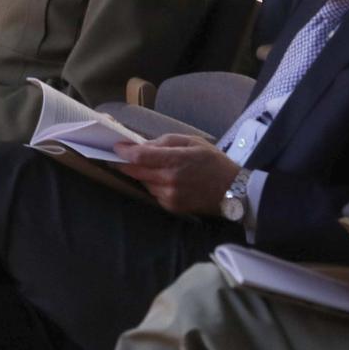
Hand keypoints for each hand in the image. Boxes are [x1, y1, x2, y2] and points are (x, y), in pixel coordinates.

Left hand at [112, 134, 241, 213]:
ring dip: (142, 173)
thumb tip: (142, 145)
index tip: (116, 147)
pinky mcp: (171, 207)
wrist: (233, 190)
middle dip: (125, 163)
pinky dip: (153, 184)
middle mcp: (170, 180)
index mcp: (176, 160)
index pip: (141, 157)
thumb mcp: (192, 142)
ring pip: (144, 182)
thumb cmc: (213, 161)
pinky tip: (163, 178)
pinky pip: (153, 192)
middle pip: (136, 171)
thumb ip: (166, 142)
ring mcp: (170, 196)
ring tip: (149, 165)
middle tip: (118, 155)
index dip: (125, 152)